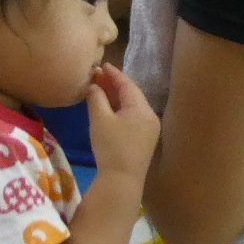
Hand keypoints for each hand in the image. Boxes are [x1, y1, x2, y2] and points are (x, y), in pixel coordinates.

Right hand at [84, 63, 160, 181]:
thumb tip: (93, 85)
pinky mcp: (146, 139)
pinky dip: (121, 109)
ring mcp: (150, 129)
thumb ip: (96, 97)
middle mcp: (150, 116)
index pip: (127, 84)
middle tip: (97, 75)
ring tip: (100, 89)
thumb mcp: (99, 118)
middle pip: (132, 94)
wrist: (122, 179)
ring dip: (117, 97)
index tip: (101, 64)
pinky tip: (109, 108)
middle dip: (114, 84)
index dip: (113, 73)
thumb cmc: (110, 145)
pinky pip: (133, 116)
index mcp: (142, 109)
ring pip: (133, 106)